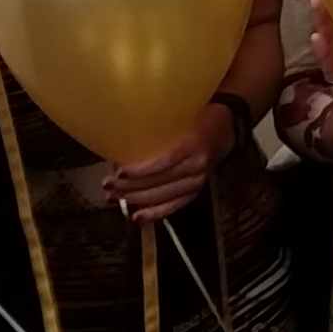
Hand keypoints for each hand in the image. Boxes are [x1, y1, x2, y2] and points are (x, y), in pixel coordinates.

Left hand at [104, 104, 232, 224]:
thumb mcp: (179, 114)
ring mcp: (198, 182)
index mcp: (193, 144)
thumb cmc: (197, 118)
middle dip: (130, 187)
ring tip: (114, 198)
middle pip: (160, 182)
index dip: (142, 170)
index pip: (165, 161)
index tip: (119, 171)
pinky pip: (174, 206)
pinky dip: (155, 213)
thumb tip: (122, 139)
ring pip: (163, 196)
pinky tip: (137, 217)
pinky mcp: (195, 192)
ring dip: (136, 200)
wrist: (225, 129)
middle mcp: (197, 166)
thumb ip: (157, 127)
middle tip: (108, 185)